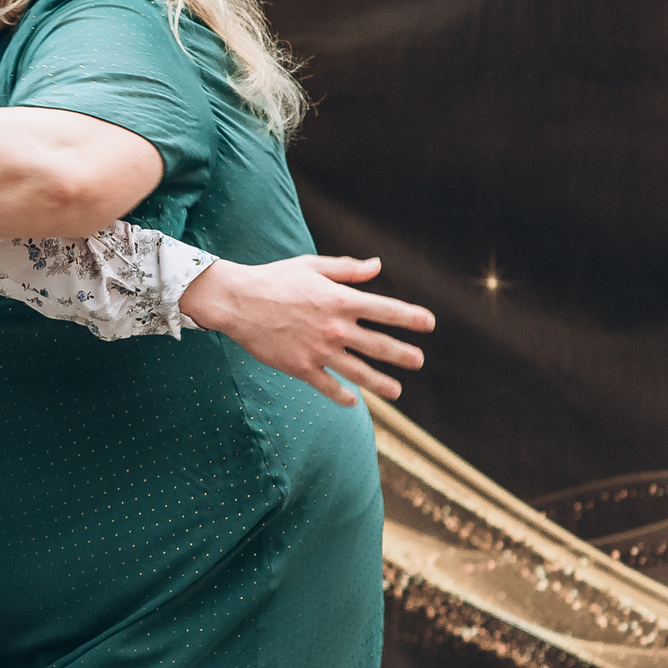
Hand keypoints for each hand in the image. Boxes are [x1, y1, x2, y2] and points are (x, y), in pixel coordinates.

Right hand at [178, 255, 433, 407]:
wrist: (238, 302)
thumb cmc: (275, 279)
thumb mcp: (313, 266)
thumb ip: (348, 269)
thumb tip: (377, 267)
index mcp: (341, 300)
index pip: (386, 311)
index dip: (411, 318)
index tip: (429, 324)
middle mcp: (335, 328)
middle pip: (379, 346)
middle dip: (403, 355)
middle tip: (418, 361)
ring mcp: (319, 351)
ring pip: (359, 373)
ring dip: (381, 383)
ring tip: (397, 392)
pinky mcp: (301, 368)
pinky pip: (328, 386)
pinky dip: (343, 396)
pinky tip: (353, 401)